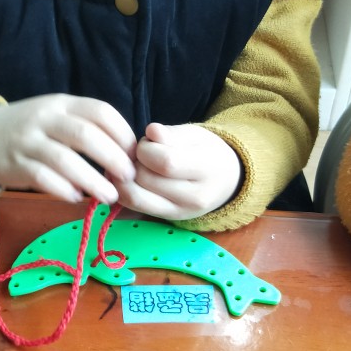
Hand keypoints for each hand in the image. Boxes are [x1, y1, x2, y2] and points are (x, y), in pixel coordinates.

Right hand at [0, 95, 136, 203]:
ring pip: (65, 160)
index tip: (134, 155)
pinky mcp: (14, 165)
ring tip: (109, 196)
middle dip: (113, 158)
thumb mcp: (57, 116)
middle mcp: (46, 118)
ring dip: (92, 180)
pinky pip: (42, 178)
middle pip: (86, 135)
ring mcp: (28, 141)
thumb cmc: (32, 129)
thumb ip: (86, 127)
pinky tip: (76, 197)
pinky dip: (63, 189)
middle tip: (128, 178)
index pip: (100, 111)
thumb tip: (127, 153)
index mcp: (62, 104)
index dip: (123, 133)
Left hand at [115, 122, 241, 219]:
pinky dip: (124, 192)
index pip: (165, 162)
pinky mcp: (166, 219)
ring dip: (125, 178)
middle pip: (146, 179)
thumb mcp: (195, 135)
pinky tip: (131, 179)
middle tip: (140, 153)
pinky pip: (134, 208)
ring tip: (136, 166)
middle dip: (134, 162)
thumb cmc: (207, 152)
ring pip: (135, 197)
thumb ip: (172, 134)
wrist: (226, 181)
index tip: (147, 142)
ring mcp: (180, 213)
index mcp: (207, 170)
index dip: (146, 149)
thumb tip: (151, 131)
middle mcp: (195, 198)